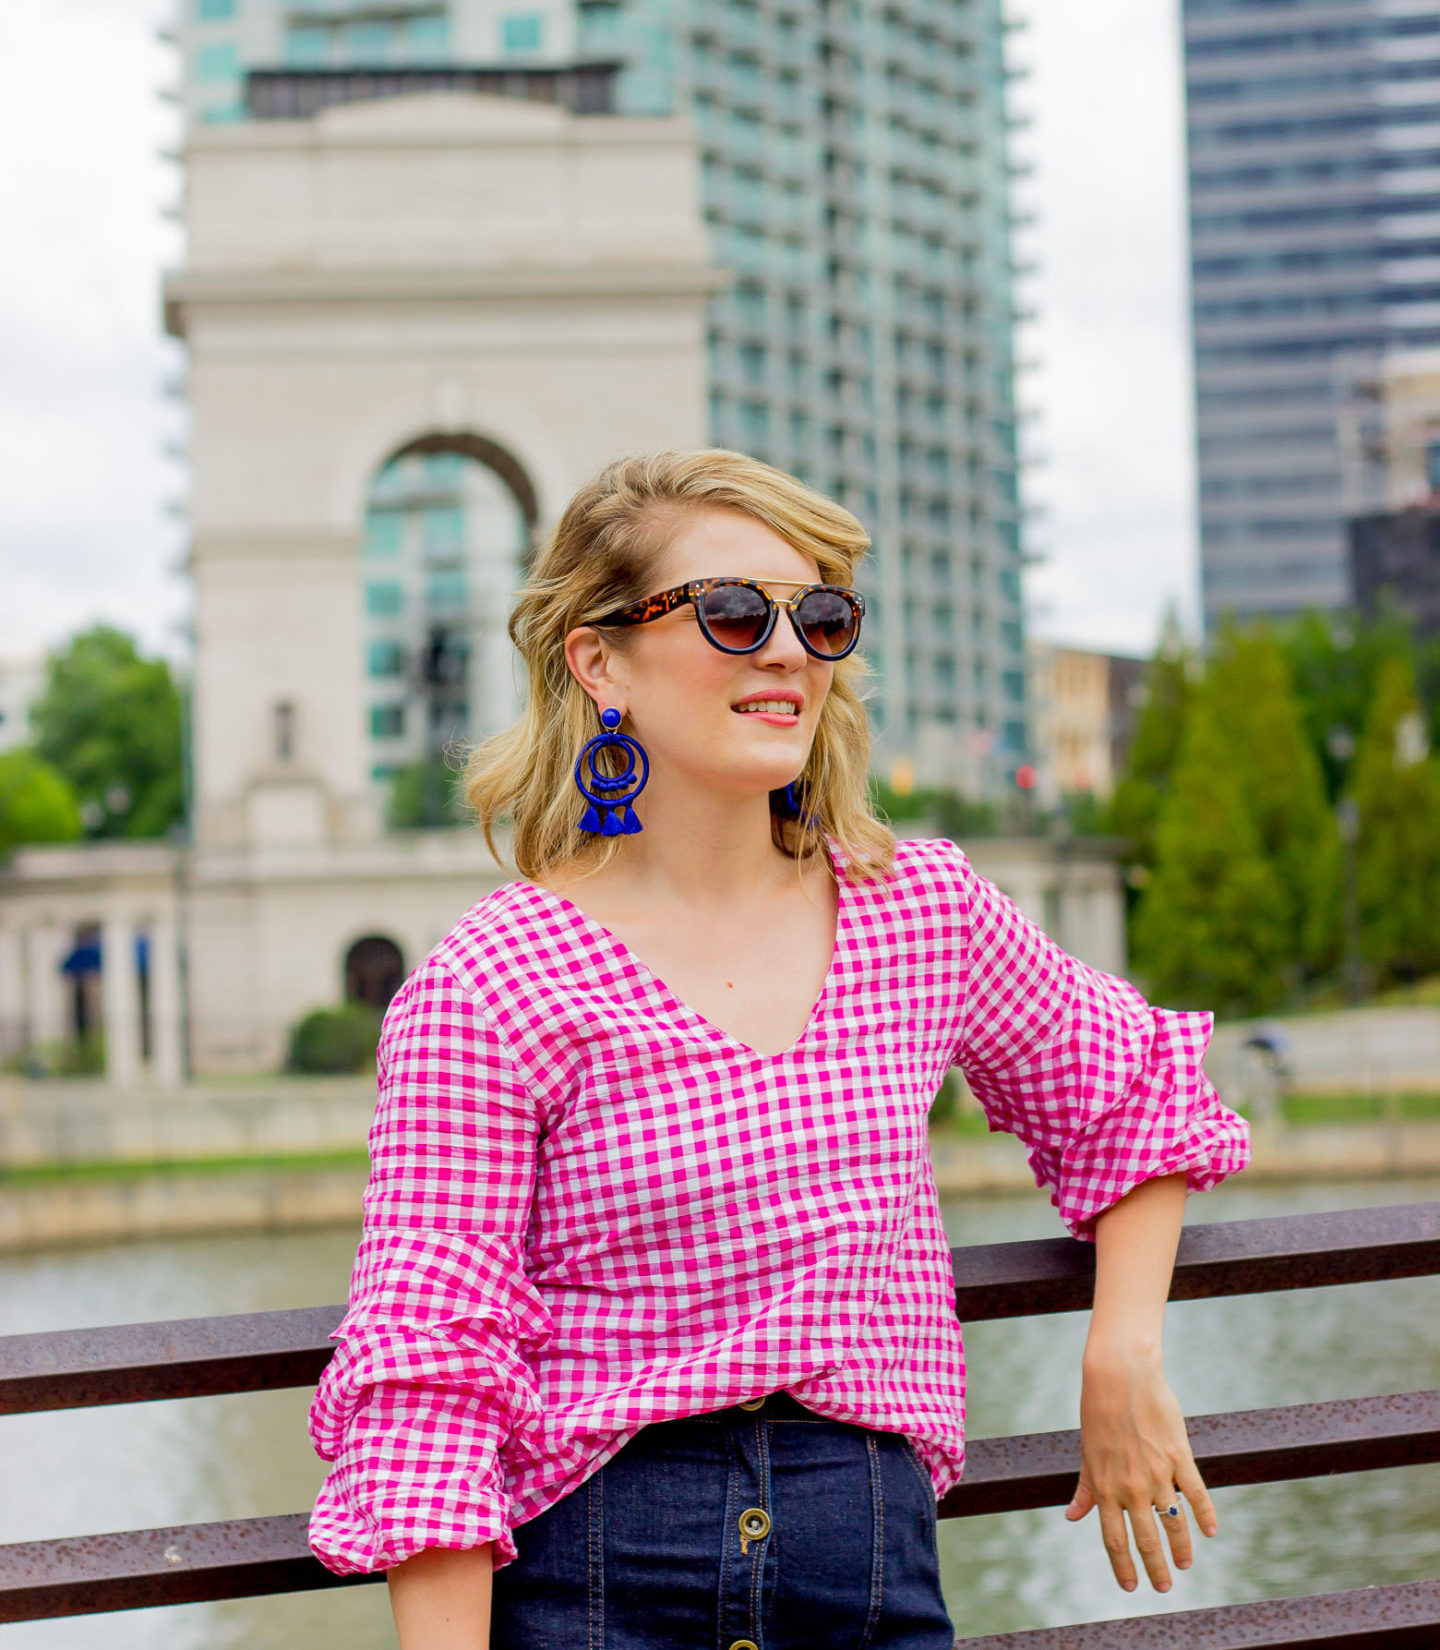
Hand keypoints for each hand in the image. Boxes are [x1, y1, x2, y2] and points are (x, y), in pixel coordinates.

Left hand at [1064, 1349, 1217, 1592]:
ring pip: (1173, 1522)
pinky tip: (1210, 1532)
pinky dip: (1205, 1514)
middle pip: (1146, 1539)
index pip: (1115, 1538)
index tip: (1131, 1586)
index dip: (1123, 1566)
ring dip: (1181, 1548)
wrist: (1120, 1375)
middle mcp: (1131, 1485)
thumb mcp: (1087, 1453)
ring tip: (1185, 1565)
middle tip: (1164, 1587)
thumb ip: (1086, 1489)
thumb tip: (1072, 1516)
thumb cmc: (1099, 1413)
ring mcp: (1157, 1472)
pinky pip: (1196, 1492)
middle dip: (1155, 1568)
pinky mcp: (1178, 1455)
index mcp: (1105, 1486)